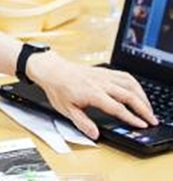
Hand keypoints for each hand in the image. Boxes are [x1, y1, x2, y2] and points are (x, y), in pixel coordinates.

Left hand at [28, 52, 157, 138]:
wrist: (51, 69)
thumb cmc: (57, 88)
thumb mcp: (65, 109)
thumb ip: (81, 122)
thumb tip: (94, 134)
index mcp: (92, 93)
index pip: (117, 107)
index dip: (131, 118)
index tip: (142, 125)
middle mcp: (100, 82)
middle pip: (128, 95)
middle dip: (143, 108)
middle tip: (152, 120)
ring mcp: (103, 75)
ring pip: (129, 83)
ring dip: (142, 96)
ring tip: (148, 108)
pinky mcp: (104, 71)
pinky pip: (124, 75)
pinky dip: (135, 84)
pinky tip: (138, 92)